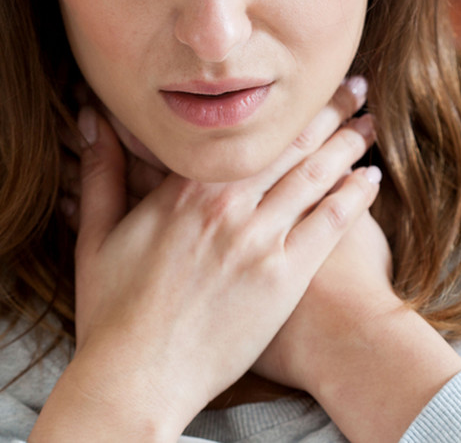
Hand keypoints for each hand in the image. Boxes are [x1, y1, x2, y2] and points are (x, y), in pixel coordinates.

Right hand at [48, 79, 378, 434]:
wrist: (137, 376)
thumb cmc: (111, 314)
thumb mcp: (95, 237)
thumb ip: (102, 172)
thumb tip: (90, 117)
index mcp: (182, 189)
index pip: (240, 133)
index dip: (277, 106)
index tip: (299, 83)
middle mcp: (226, 204)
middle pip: (286, 144)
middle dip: (324, 112)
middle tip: (353, 87)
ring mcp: (258, 239)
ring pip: (313, 175)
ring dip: (346, 144)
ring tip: (369, 121)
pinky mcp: (283, 277)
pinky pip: (329, 223)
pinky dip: (353, 196)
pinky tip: (371, 177)